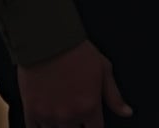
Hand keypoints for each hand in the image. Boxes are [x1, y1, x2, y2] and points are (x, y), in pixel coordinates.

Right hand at [17, 39, 131, 127]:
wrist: (49, 40)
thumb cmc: (77, 51)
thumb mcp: (103, 69)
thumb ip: (114, 96)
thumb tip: (127, 112)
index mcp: (89, 107)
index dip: (94, 125)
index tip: (91, 120)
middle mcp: (69, 116)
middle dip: (77, 125)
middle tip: (75, 111)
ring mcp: (49, 116)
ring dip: (59, 126)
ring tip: (60, 111)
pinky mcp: (31, 112)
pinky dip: (40, 127)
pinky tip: (45, 118)